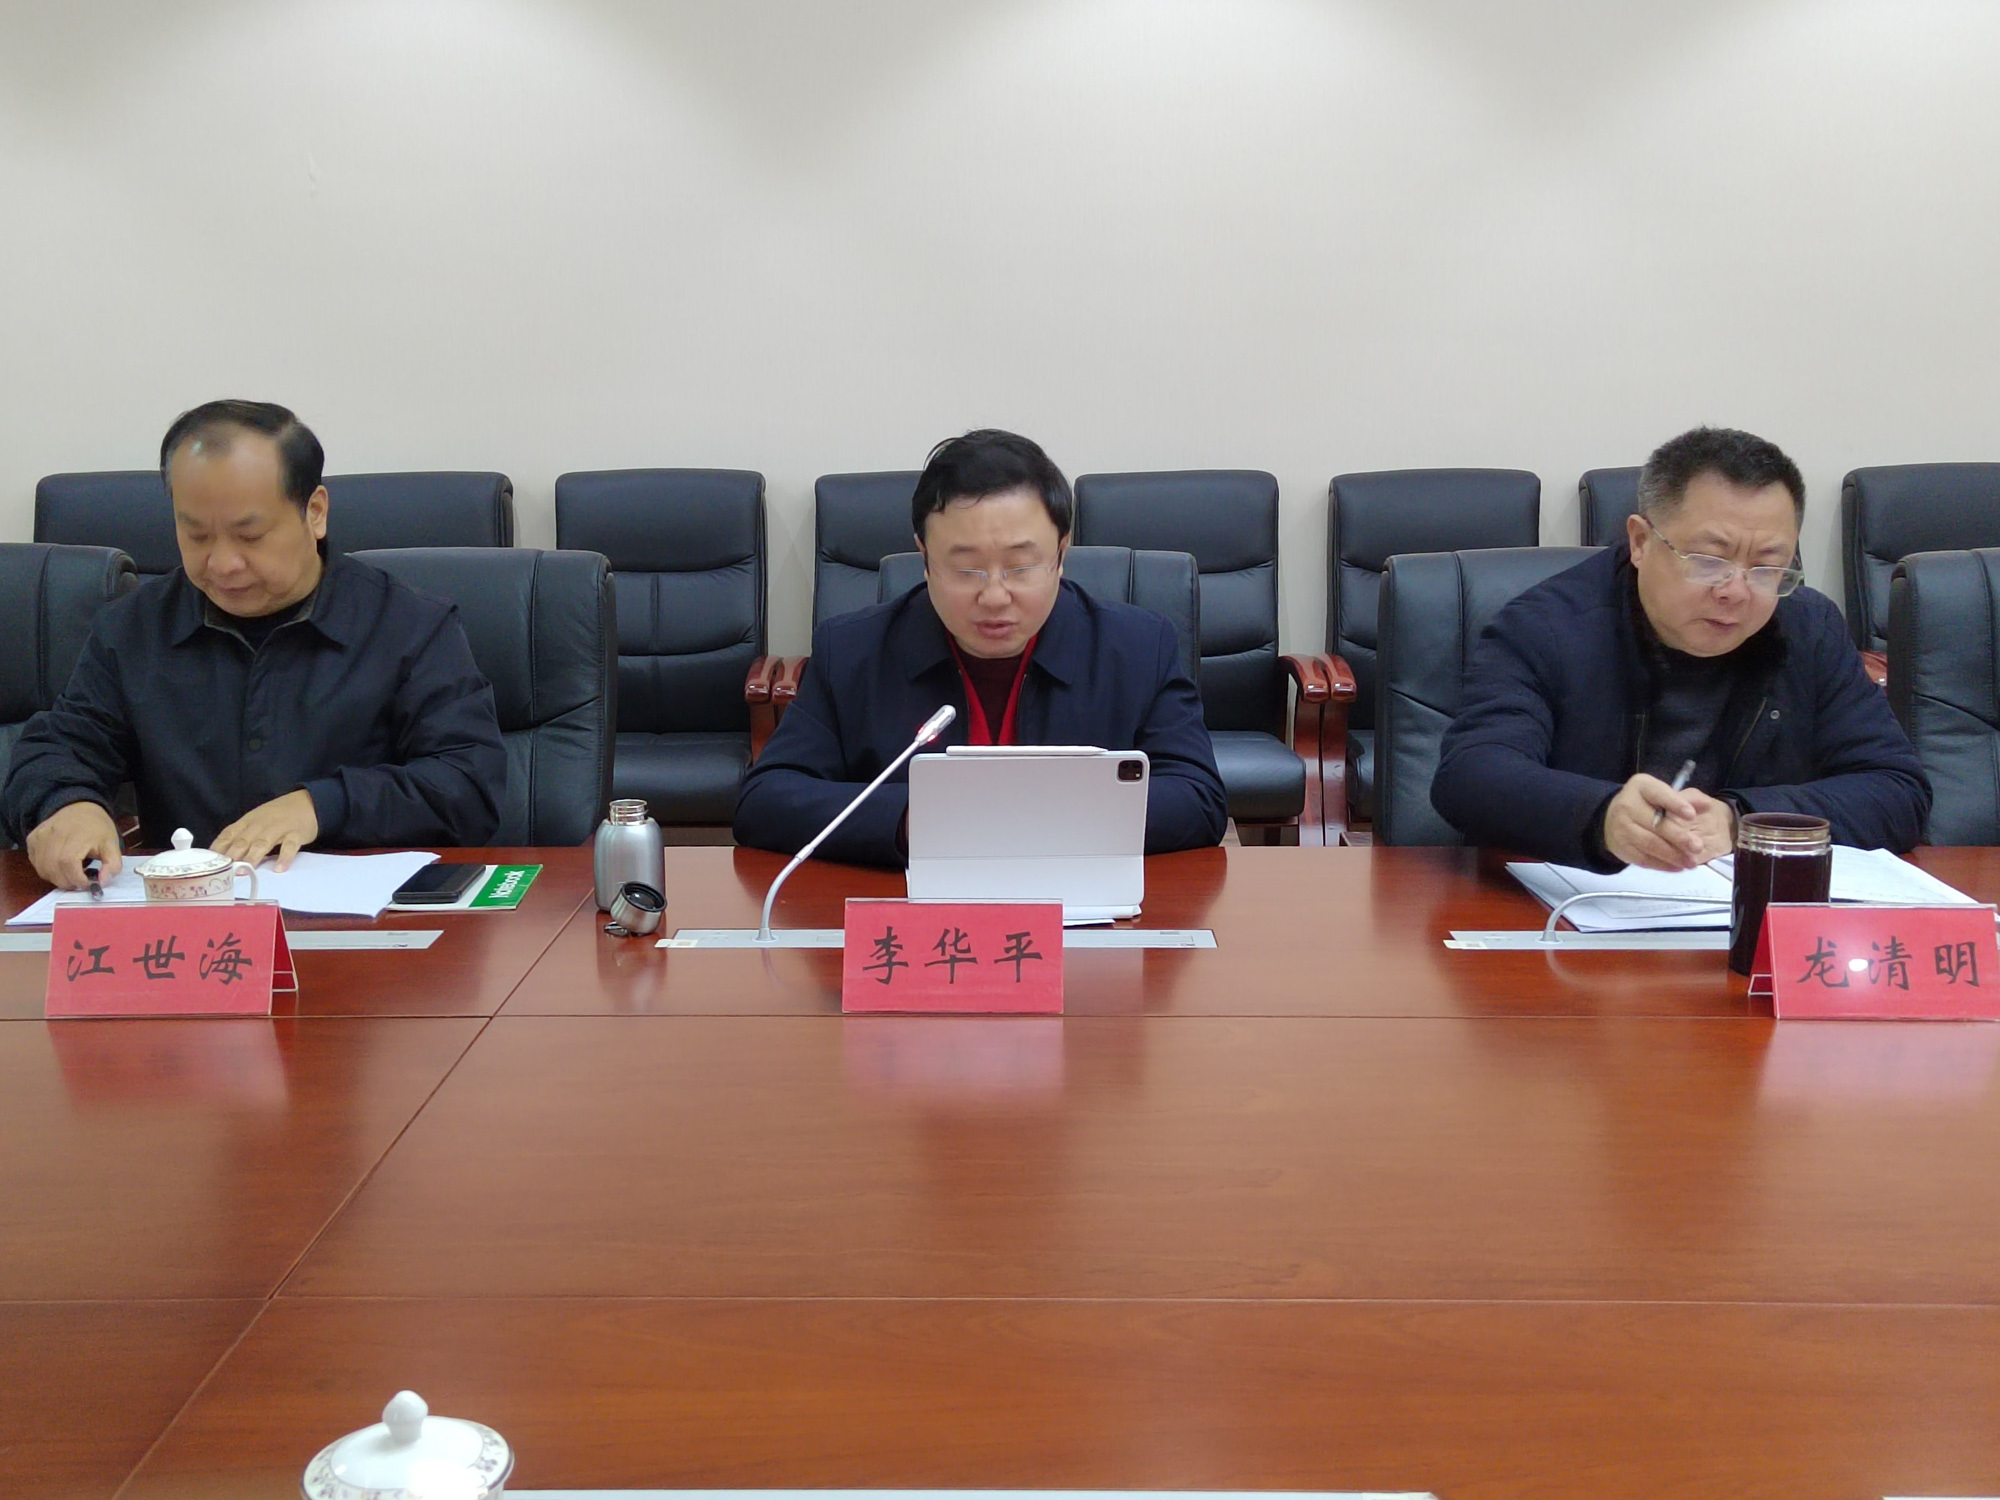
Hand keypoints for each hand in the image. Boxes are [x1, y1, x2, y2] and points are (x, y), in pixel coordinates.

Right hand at [25, 801, 123, 890]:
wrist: (78, 807)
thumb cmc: (96, 827)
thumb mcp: (112, 844)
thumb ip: (112, 865)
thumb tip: (102, 883)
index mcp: (75, 835)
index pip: (68, 863)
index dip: (77, 879)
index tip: (89, 884)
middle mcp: (52, 836)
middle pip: (53, 870)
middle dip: (68, 882)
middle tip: (80, 880)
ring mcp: (39, 838)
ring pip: (43, 870)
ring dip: (58, 878)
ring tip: (71, 872)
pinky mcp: (32, 840)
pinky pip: (36, 864)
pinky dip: (48, 870)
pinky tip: (60, 865)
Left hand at [212, 789, 319, 871]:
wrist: (308, 803)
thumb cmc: (278, 815)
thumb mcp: (257, 821)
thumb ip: (242, 836)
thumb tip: (223, 856)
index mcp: (248, 821)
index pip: (229, 834)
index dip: (218, 848)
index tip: (209, 862)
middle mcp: (260, 824)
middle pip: (244, 840)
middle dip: (233, 855)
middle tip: (224, 870)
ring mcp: (279, 828)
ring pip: (263, 843)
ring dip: (253, 857)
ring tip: (245, 871)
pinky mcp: (297, 833)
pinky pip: (290, 846)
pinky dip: (284, 857)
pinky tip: (279, 868)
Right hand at [1602, 774, 1731, 871]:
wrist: (1611, 818)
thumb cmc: (1646, 804)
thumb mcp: (1663, 794)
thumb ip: (1687, 799)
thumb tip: (1706, 805)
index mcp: (1641, 787)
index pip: (1658, 794)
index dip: (1675, 804)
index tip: (1692, 815)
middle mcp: (1627, 806)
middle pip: (1656, 824)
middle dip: (1679, 837)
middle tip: (1698, 846)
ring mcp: (1622, 828)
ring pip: (1650, 844)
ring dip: (1673, 855)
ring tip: (1691, 862)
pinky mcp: (1622, 847)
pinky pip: (1644, 858)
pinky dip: (1662, 865)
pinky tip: (1677, 867)